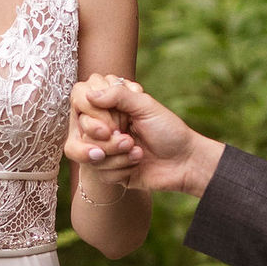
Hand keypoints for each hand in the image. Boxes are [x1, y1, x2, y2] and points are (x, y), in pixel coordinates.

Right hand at [66, 75, 223, 198]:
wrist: (184, 163)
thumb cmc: (168, 131)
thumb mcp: (146, 106)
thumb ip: (118, 95)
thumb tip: (90, 94)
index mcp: (111, 106)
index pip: (81, 102)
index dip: (94, 114)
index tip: (115, 122)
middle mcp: (103, 125)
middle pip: (81, 131)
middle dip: (107, 140)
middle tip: (129, 139)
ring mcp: (104, 148)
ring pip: (89, 153)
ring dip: (117, 155)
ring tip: (138, 152)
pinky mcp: (108, 170)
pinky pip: (98, 171)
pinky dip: (121, 168)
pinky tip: (137, 163)